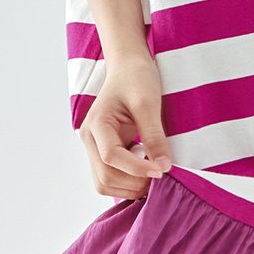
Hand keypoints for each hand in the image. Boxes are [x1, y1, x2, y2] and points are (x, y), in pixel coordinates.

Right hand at [79, 51, 171, 198]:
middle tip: (160, 174)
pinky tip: (145, 167)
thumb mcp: (148, 103)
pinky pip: (111, 176)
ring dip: (129, 186)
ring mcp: (95, 146)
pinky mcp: (104, 150)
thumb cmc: (136, 78)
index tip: (162, 170)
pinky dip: (128, 181)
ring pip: (105, 182)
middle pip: (105, 177)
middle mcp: (90, 139)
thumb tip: (163, 167)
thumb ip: (154, 136)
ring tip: (153, 173)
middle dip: (133, 182)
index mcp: (97, 124)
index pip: (111, 157)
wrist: (129, 67)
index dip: (137, 169)